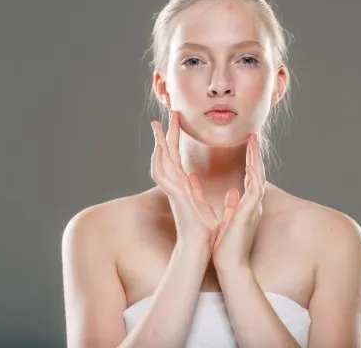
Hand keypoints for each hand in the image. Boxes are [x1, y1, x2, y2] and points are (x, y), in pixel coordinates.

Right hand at [150, 111, 219, 251]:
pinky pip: (164, 175)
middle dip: (166, 134)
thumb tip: (193, 177)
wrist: (202, 246)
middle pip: (167, 154)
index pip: (176, 158)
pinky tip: (159, 148)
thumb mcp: (202, 203)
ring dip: (159, 143)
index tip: (176, 123)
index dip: (175, 140)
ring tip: (157, 125)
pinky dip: (160, 161)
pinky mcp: (175, 196)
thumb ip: (196, 190)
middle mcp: (175, 186)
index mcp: (182, 186)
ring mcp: (173, 191)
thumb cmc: (203, 230)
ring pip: (161, 161)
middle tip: (166, 114)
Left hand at [211, 133, 265, 270]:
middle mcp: (253, 203)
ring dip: (255, 158)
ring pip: (258, 176)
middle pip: (257, 173)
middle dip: (255, 154)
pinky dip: (253, 173)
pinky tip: (251, 161)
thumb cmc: (227, 247)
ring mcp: (253, 207)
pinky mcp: (250, 211)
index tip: (247, 146)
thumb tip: (231, 192)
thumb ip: (229, 205)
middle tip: (253, 136)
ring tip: (254, 141)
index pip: (250, 178)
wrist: (229, 265)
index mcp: (247, 205)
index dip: (249, 161)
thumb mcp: (226, 220)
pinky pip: (255, 187)